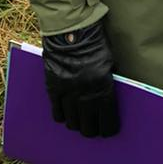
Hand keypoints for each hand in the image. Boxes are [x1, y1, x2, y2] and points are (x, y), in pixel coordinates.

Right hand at [42, 21, 119, 136]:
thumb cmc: (96, 45)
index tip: (109, 130)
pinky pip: (56, 113)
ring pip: (72, 123)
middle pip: (88, 128)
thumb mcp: (109, 65)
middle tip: (93, 127)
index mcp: (104, 90)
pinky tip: (65, 112)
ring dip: (77, 124)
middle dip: (92, 130)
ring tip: (80, 120)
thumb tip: (107, 103)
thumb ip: (108, 85)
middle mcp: (86, 96)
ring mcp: (68, 94)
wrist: (72, 33)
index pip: (108, 122)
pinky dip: (61, 116)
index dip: (109, 130)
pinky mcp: (53, 89)